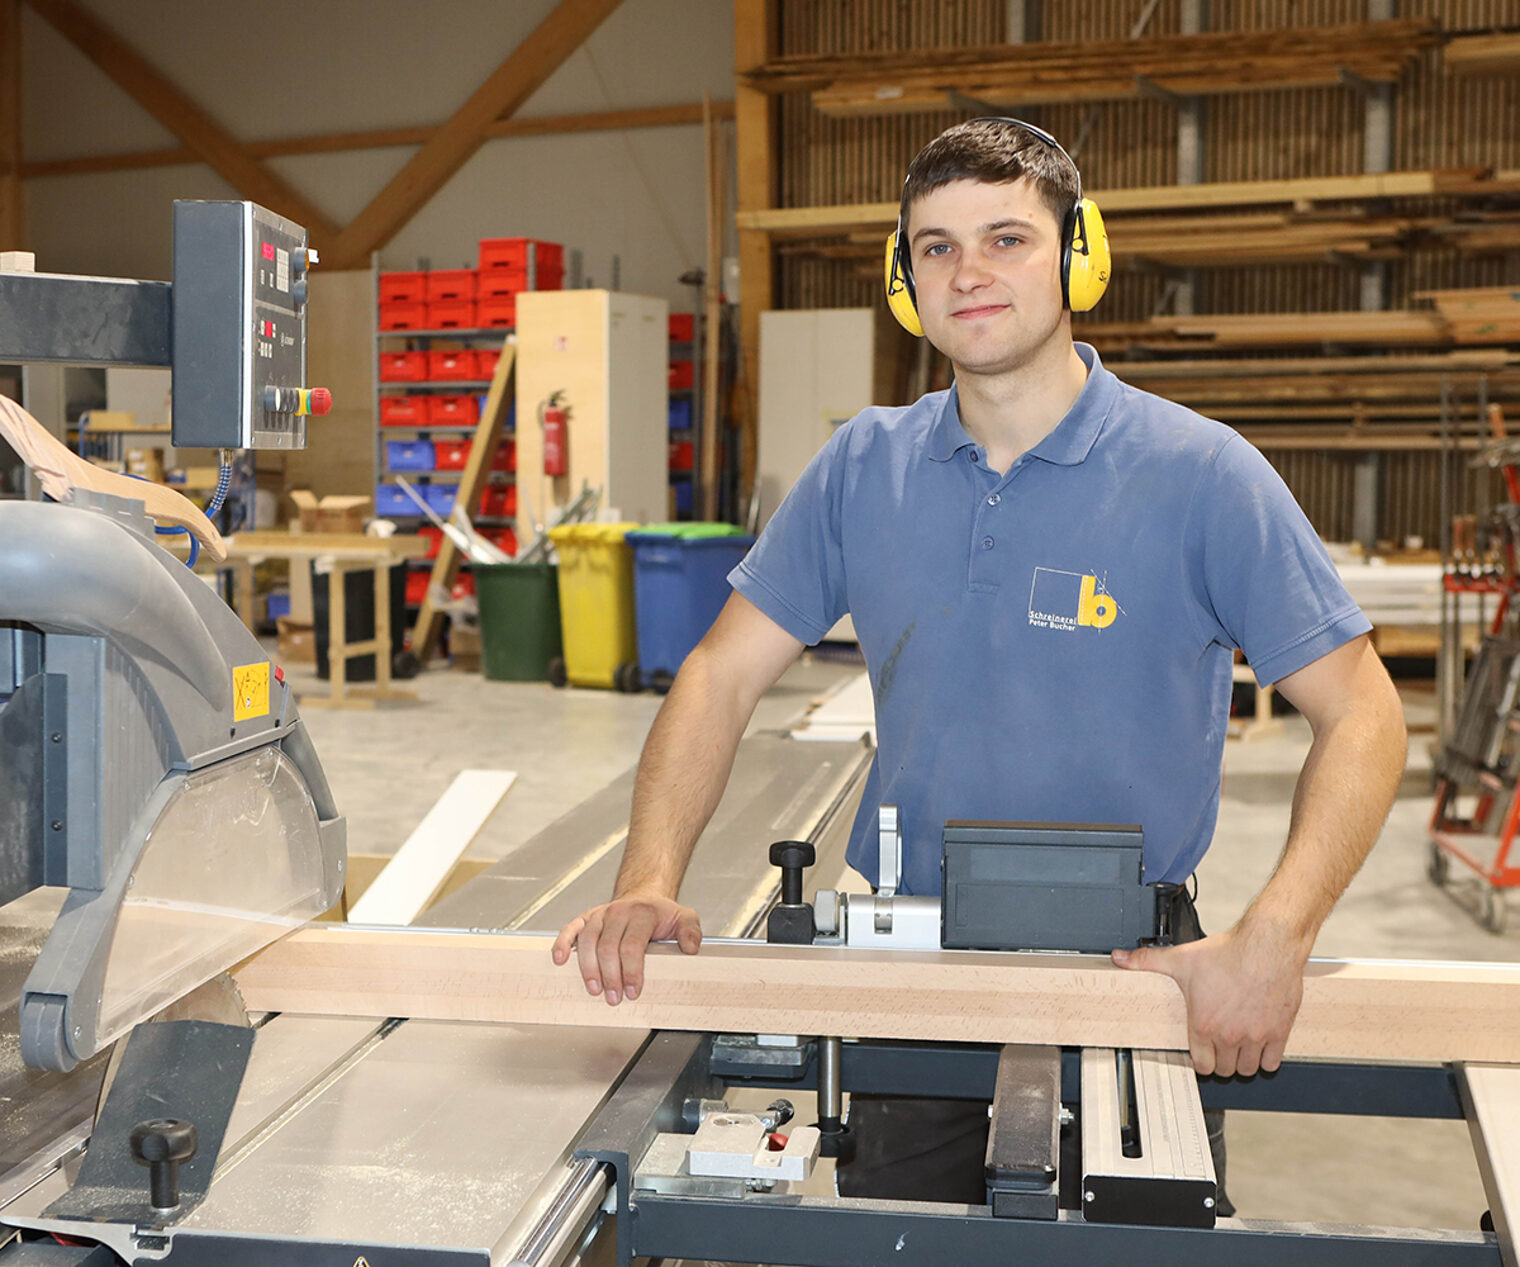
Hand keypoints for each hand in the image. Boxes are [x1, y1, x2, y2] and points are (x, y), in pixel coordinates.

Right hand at [551, 894, 701, 1005]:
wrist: (643, 897)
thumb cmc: (660, 914)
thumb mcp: (684, 918)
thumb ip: (691, 931)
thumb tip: (691, 948)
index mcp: (643, 914)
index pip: (633, 945)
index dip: (631, 971)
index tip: (634, 991)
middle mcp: (619, 912)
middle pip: (608, 947)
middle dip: (610, 976)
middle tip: (614, 998)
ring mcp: (600, 915)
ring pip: (587, 941)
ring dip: (589, 969)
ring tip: (594, 990)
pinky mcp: (585, 918)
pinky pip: (570, 929)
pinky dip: (561, 944)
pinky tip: (558, 960)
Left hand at [1111, 921, 1309, 1076]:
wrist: (1267, 944)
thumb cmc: (1228, 952)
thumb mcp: (1181, 958)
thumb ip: (1147, 961)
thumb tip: (1120, 958)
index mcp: (1204, 1024)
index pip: (1201, 1065)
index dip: (1201, 1061)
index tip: (1204, 1053)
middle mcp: (1229, 1035)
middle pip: (1224, 1069)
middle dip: (1221, 1061)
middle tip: (1221, 1046)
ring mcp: (1256, 1036)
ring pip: (1248, 1068)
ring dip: (1243, 1062)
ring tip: (1239, 1047)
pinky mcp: (1279, 1032)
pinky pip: (1273, 1061)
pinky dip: (1267, 1058)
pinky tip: (1261, 1045)